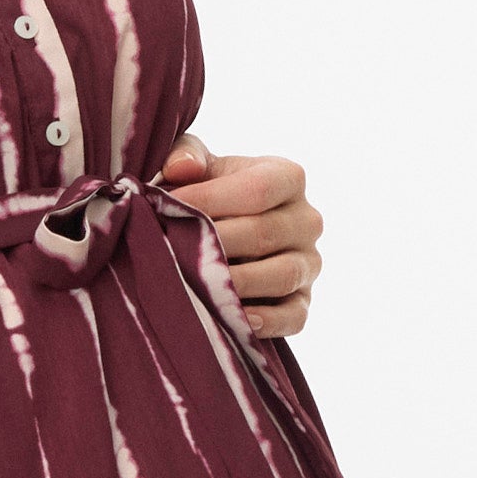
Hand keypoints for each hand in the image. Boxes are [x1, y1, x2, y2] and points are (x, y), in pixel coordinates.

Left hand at [162, 134, 320, 339]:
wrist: (225, 234)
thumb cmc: (210, 194)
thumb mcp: (199, 166)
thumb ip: (187, 155)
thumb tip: (180, 168)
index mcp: (288, 177)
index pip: (257, 189)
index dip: (210, 200)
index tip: (167, 208)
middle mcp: (307, 220)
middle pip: (264, 234)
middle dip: (215, 245)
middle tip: (171, 252)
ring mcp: (309, 263)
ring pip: (281, 275)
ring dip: (235, 283)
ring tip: (196, 285)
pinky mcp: (303, 302)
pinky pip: (293, 316)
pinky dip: (265, 322)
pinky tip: (234, 320)